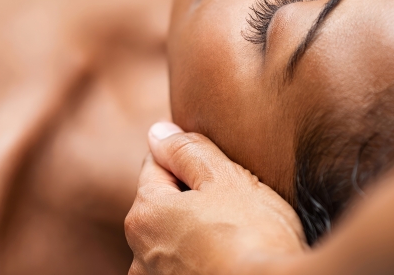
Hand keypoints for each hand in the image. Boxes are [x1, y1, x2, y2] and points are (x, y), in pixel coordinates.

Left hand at [125, 122, 306, 274]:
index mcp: (145, 214)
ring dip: (197, 234)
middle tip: (236, 204)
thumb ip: (187, 151)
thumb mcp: (225, 179)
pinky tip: (232, 259)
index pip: (157, 166)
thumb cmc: (253, 236)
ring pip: (176, 240)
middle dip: (193, 199)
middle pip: (165, 206)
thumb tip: (158, 132)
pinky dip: (203, 261)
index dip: (190, 161)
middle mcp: (140, 254)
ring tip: (238, 237)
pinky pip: (187, 267)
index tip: (220, 170)